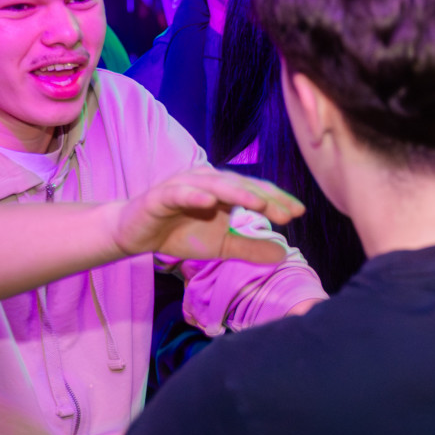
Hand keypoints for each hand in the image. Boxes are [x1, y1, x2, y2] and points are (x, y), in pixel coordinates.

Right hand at [106, 168, 304, 263]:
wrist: (136, 235)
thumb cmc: (180, 234)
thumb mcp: (221, 246)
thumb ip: (250, 247)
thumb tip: (284, 254)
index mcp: (225, 189)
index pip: (256, 192)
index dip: (277, 201)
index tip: (299, 213)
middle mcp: (209, 181)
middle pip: (242, 186)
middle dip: (266, 199)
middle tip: (287, 213)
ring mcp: (185, 184)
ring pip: (216, 185)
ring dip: (238, 193)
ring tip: (258, 204)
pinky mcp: (161, 195)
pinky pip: (180, 193)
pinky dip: (195, 195)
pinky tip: (210, 202)